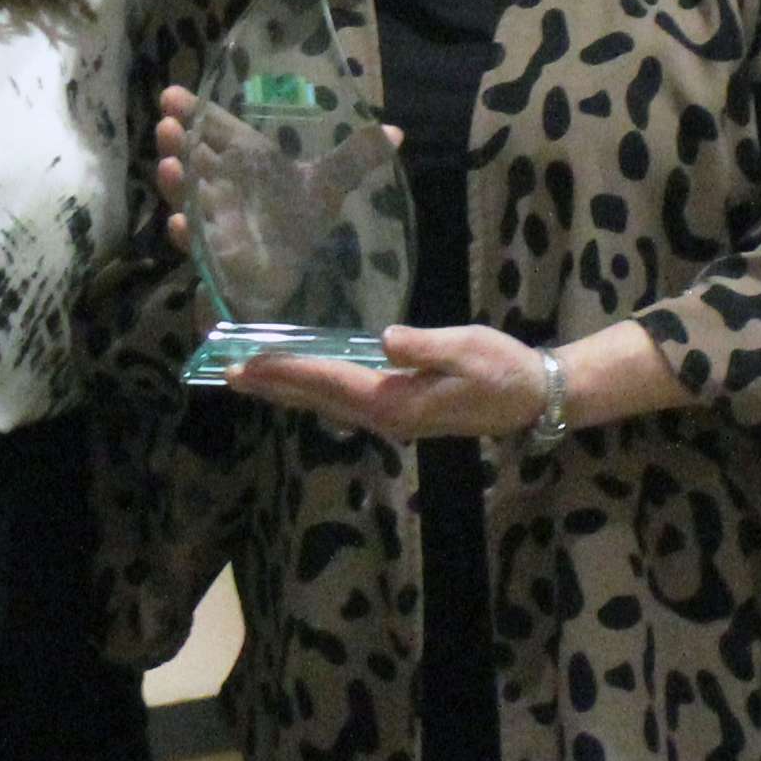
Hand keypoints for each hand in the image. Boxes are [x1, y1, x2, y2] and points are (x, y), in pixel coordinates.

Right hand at [153, 81, 404, 291]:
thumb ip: (355, 159)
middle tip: (166, 125)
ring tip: (167, 166)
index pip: (217, 129)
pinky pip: (196, 244)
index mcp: (248, 161)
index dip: (196, 112)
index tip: (173, 96)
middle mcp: (225, 185)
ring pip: (188, 196)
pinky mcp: (212, 254)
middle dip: (178, 142)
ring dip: (176, 183)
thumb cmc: (300, 226)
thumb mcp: (329, 188)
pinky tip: (181, 223)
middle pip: (195, 158)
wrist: (289, 281)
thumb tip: (398, 132)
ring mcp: (213, 218)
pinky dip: (188, 234)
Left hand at [225, 322, 547, 441]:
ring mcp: (390, 420)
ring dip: (287, 391)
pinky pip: (342, 404)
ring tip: (249, 377)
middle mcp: (385, 418)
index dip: (287, 370)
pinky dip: (312, 391)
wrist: (533, 399)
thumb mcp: (469, 349)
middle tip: (227, 371)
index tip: (248, 361)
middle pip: (317, 400)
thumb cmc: (504, 369)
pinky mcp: (397, 413)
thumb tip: (385, 340)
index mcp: (397, 403)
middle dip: (273, 385)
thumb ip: (425, 346)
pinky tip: (298, 383)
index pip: (330, 382)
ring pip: (326, 405)